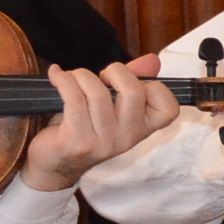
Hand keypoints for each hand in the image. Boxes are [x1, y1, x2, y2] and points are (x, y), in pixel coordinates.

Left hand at [23, 57, 181, 190]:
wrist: (55, 163)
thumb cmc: (86, 127)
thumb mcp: (114, 106)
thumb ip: (135, 81)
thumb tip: (152, 60)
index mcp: (143, 129)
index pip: (168, 108)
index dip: (153, 85)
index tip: (131, 82)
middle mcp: (128, 138)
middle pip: (133, 92)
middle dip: (115, 71)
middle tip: (102, 77)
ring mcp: (104, 142)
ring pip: (97, 92)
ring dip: (81, 75)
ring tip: (72, 78)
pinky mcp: (78, 140)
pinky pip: (73, 98)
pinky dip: (63, 79)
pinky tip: (56, 75)